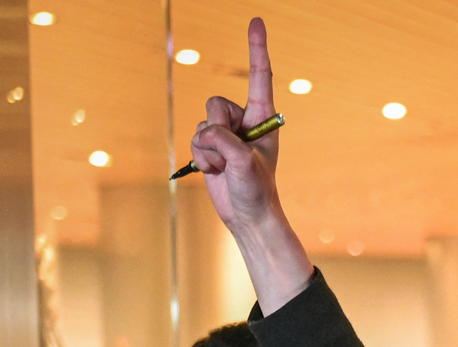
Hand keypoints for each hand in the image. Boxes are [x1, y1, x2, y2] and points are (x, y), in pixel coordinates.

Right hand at [191, 19, 281, 231]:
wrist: (247, 215)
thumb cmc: (257, 189)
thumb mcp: (245, 161)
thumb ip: (224, 138)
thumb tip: (206, 132)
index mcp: (263, 117)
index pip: (260, 75)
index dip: (257, 48)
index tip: (256, 21)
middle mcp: (244, 121)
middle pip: (216, 104)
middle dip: (218, 130)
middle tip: (232, 155)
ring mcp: (226, 134)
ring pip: (202, 124)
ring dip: (210, 149)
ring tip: (226, 168)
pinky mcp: (212, 147)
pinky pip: (194, 140)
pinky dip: (202, 158)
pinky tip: (216, 173)